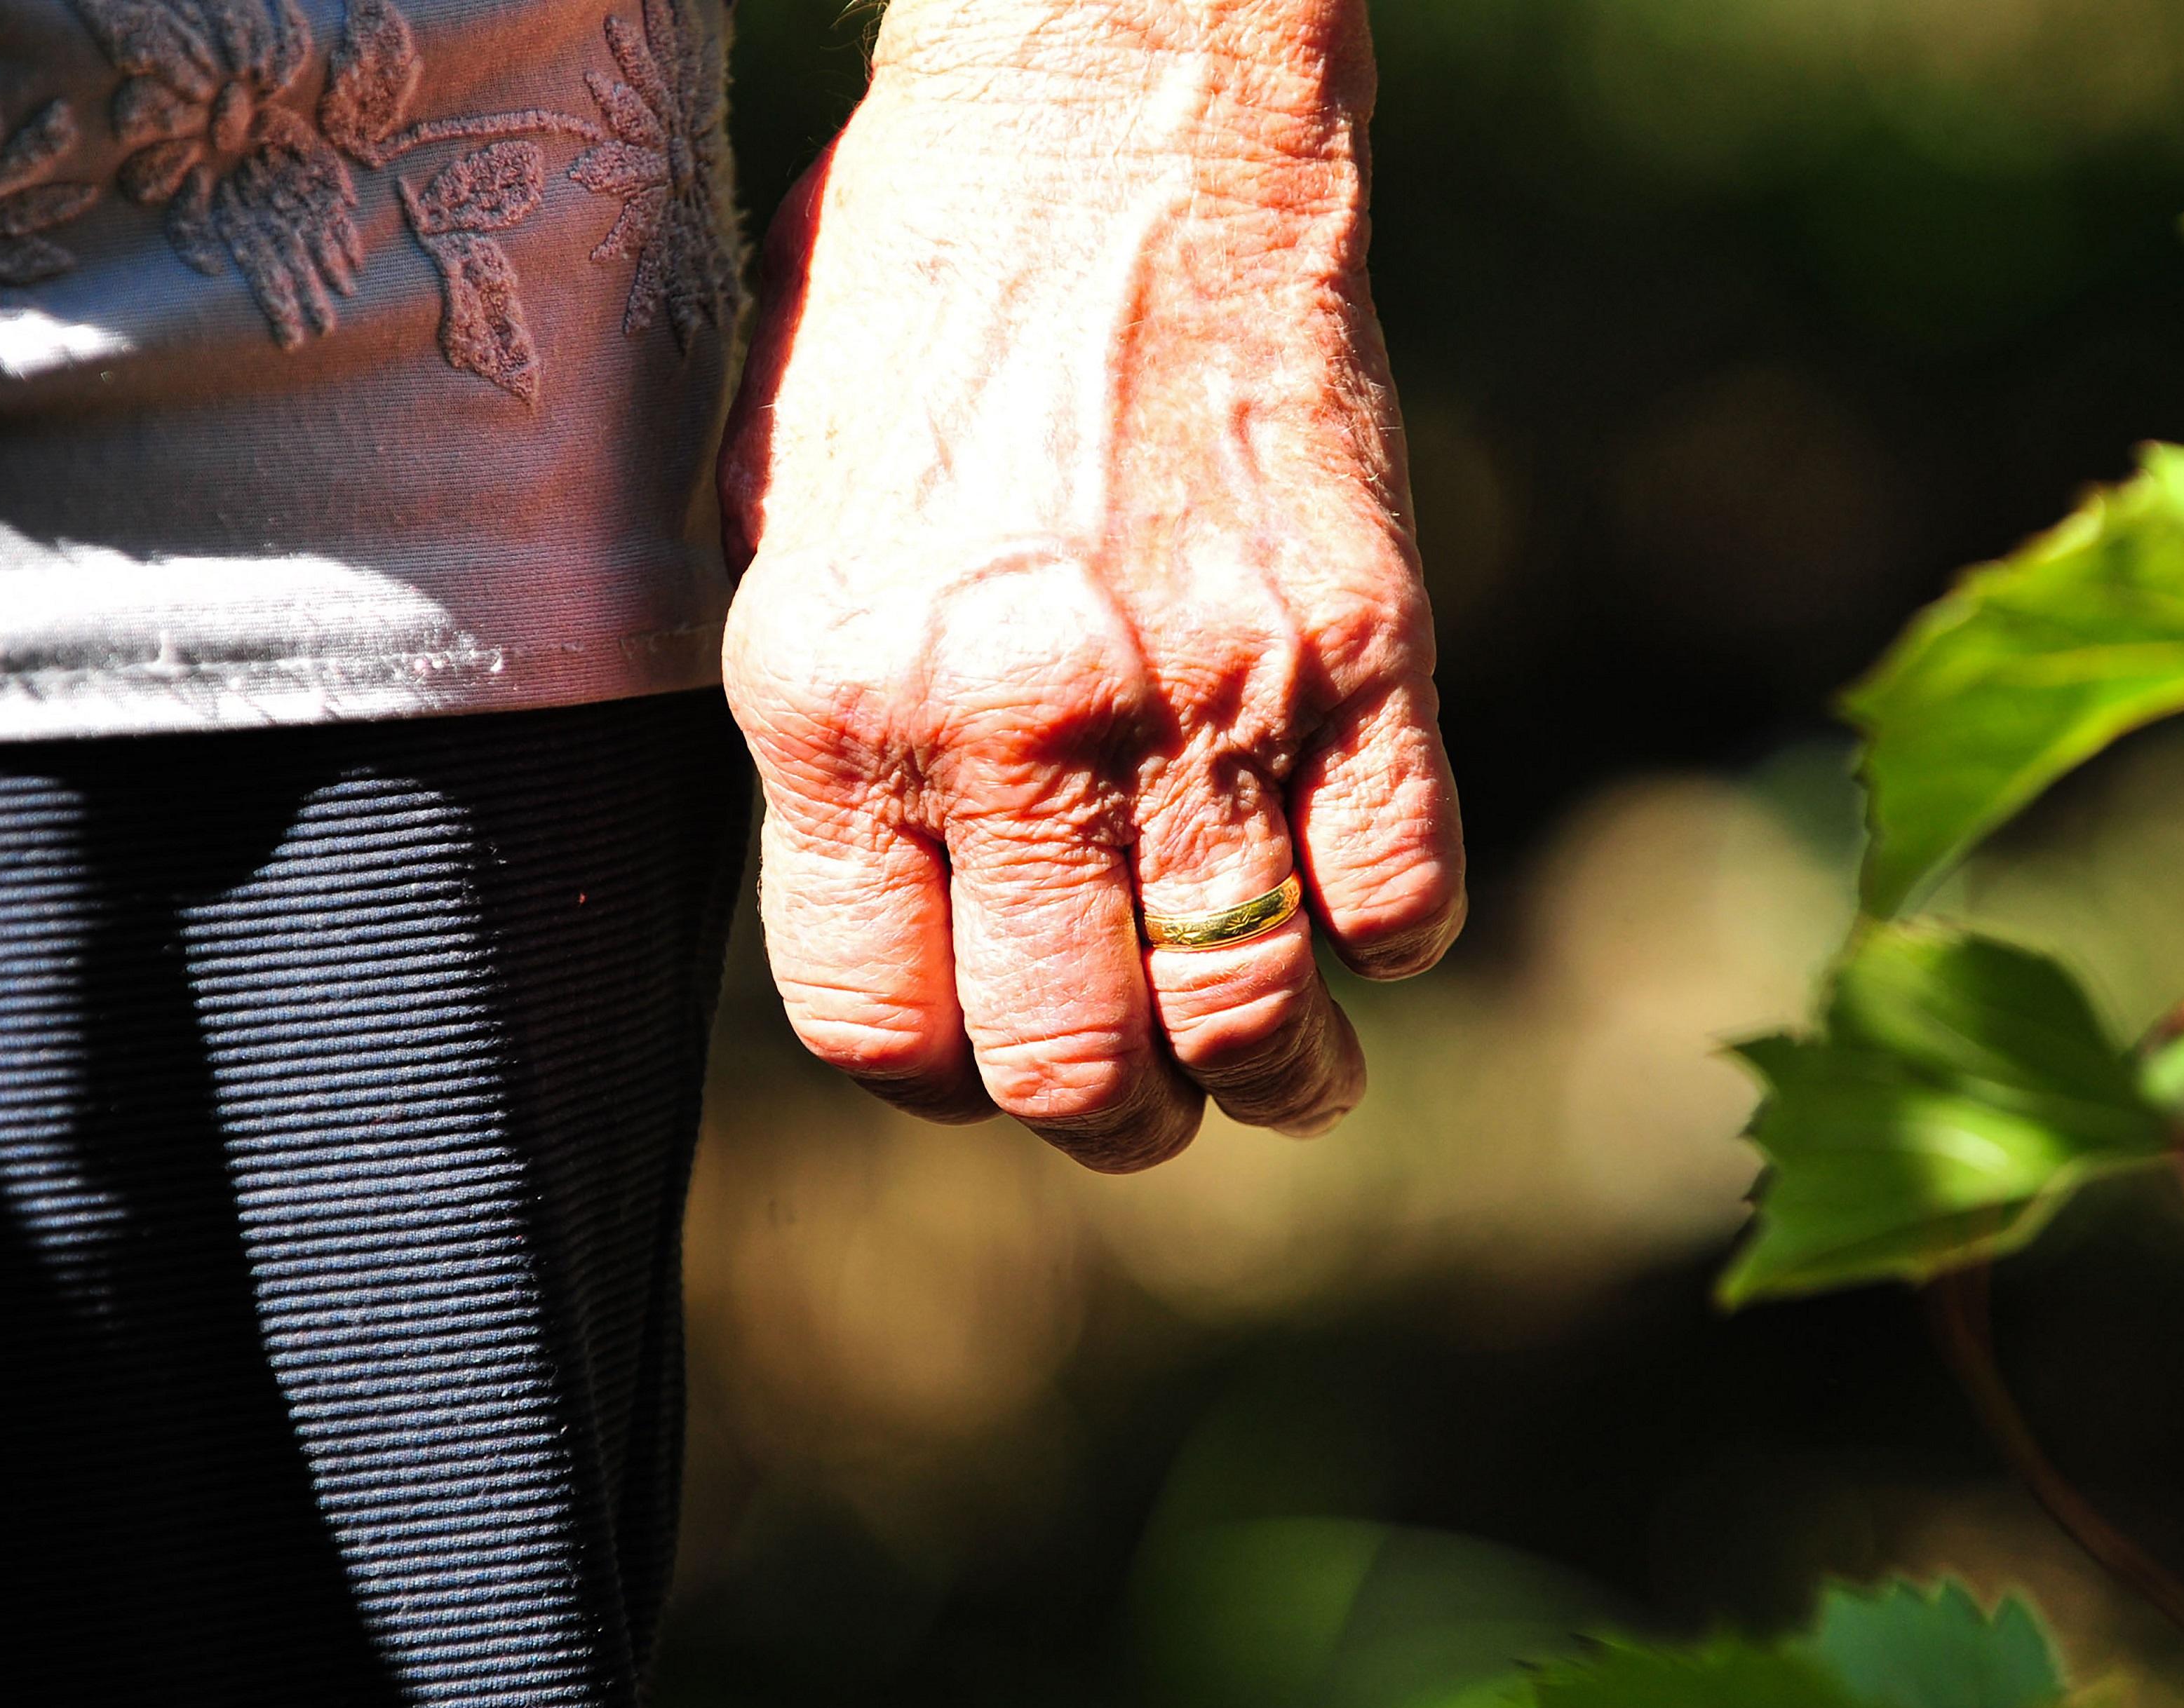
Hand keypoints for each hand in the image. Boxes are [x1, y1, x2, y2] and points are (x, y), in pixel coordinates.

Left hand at [717, 0, 1465, 1171]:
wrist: (1106, 108)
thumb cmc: (915, 289)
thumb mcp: (781, 516)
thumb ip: (827, 728)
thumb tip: (889, 888)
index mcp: (838, 704)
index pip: (883, 1025)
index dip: (939, 1084)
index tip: (980, 1067)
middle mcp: (1016, 733)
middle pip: (1074, 1066)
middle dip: (1110, 1123)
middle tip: (1137, 1105)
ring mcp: (1201, 697)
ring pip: (1253, 1017)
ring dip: (1273, 1083)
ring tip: (1279, 1075)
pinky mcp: (1359, 644)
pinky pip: (1402, 892)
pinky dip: (1390, 939)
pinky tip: (1361, 911)